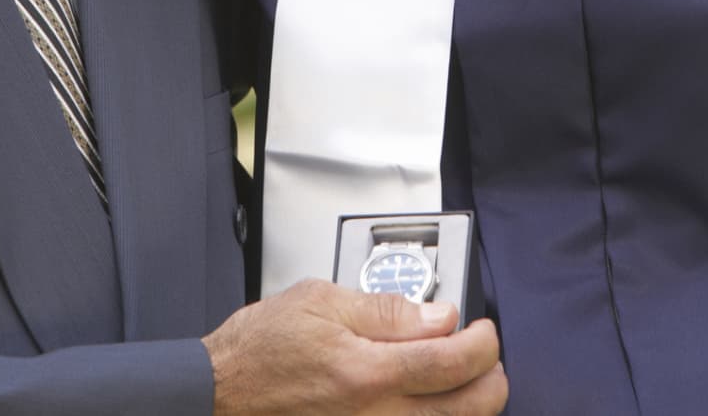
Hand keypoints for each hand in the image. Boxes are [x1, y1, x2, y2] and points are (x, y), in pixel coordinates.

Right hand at [202, 278, 505, 414]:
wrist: (217, 395)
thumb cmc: (258, 350)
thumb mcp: (319, 302)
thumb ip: (386, 310)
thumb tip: (439, 316)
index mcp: (366, 373)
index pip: (453, 362)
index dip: (482, 343)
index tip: (482, 329)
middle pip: (465, 410)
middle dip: (490, 381)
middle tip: (487, 358)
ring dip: (469, 409)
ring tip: (468, 384)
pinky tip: (431, 407)